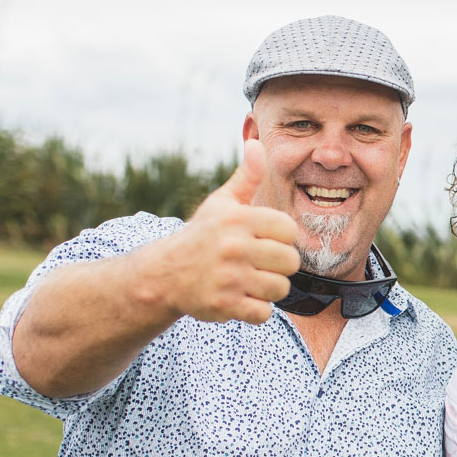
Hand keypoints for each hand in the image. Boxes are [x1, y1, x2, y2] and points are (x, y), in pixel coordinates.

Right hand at [143, 140, 300, 324]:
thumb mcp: (222, 203)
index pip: (289, 230)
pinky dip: (256, 310)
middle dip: (279, 266)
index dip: (281, 238)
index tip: (264, 240)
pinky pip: (263, 313)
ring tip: (250, 281)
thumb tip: (257, 143)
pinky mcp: (224, 304)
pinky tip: (241, 298)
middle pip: (291, 262)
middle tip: (259, 264)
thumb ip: (246, 177)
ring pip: (280, 289)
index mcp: (238, 219)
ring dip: (268, 289)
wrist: (165, 273)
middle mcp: (234, 247)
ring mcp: (229, 277)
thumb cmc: (203, 236)